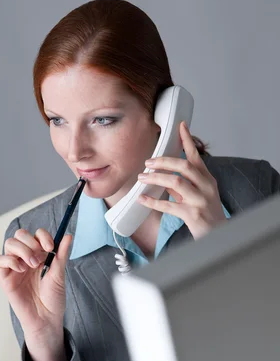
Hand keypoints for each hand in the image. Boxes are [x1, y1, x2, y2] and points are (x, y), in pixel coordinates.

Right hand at [0, 228, 71, 335]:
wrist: (46, 318)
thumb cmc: (53, 299)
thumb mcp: (59, 275)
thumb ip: (61, 255)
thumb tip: (68, 236)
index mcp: (40, 255)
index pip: (36, 235)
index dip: (42, 236)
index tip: (50, 247)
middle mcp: (26, 257)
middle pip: (20, 234)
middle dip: (30, 242)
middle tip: (40, 258)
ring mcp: (15, 266)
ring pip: (10, 243)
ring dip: (21, 250)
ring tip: (32, 265)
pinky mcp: (5, 277)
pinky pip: (0, 260)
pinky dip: (10, 260)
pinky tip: (21, 270)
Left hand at [136, 121, 226, 239]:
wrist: (218, 235)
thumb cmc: (206, 214)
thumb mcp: (197, 195)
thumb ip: (182, 185)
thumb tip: (163, 176)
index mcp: (207, 179)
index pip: (197, 156)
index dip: (188, 140)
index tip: (180, 126)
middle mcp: (206, 187)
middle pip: (184, 166)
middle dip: (164, 161)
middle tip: (148, 162)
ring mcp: (200, 200)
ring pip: (176, 182)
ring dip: (156, 178)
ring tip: (141, 178)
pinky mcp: (192, 215)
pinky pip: (169, 206)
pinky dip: (153, 201)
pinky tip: (141, 198)